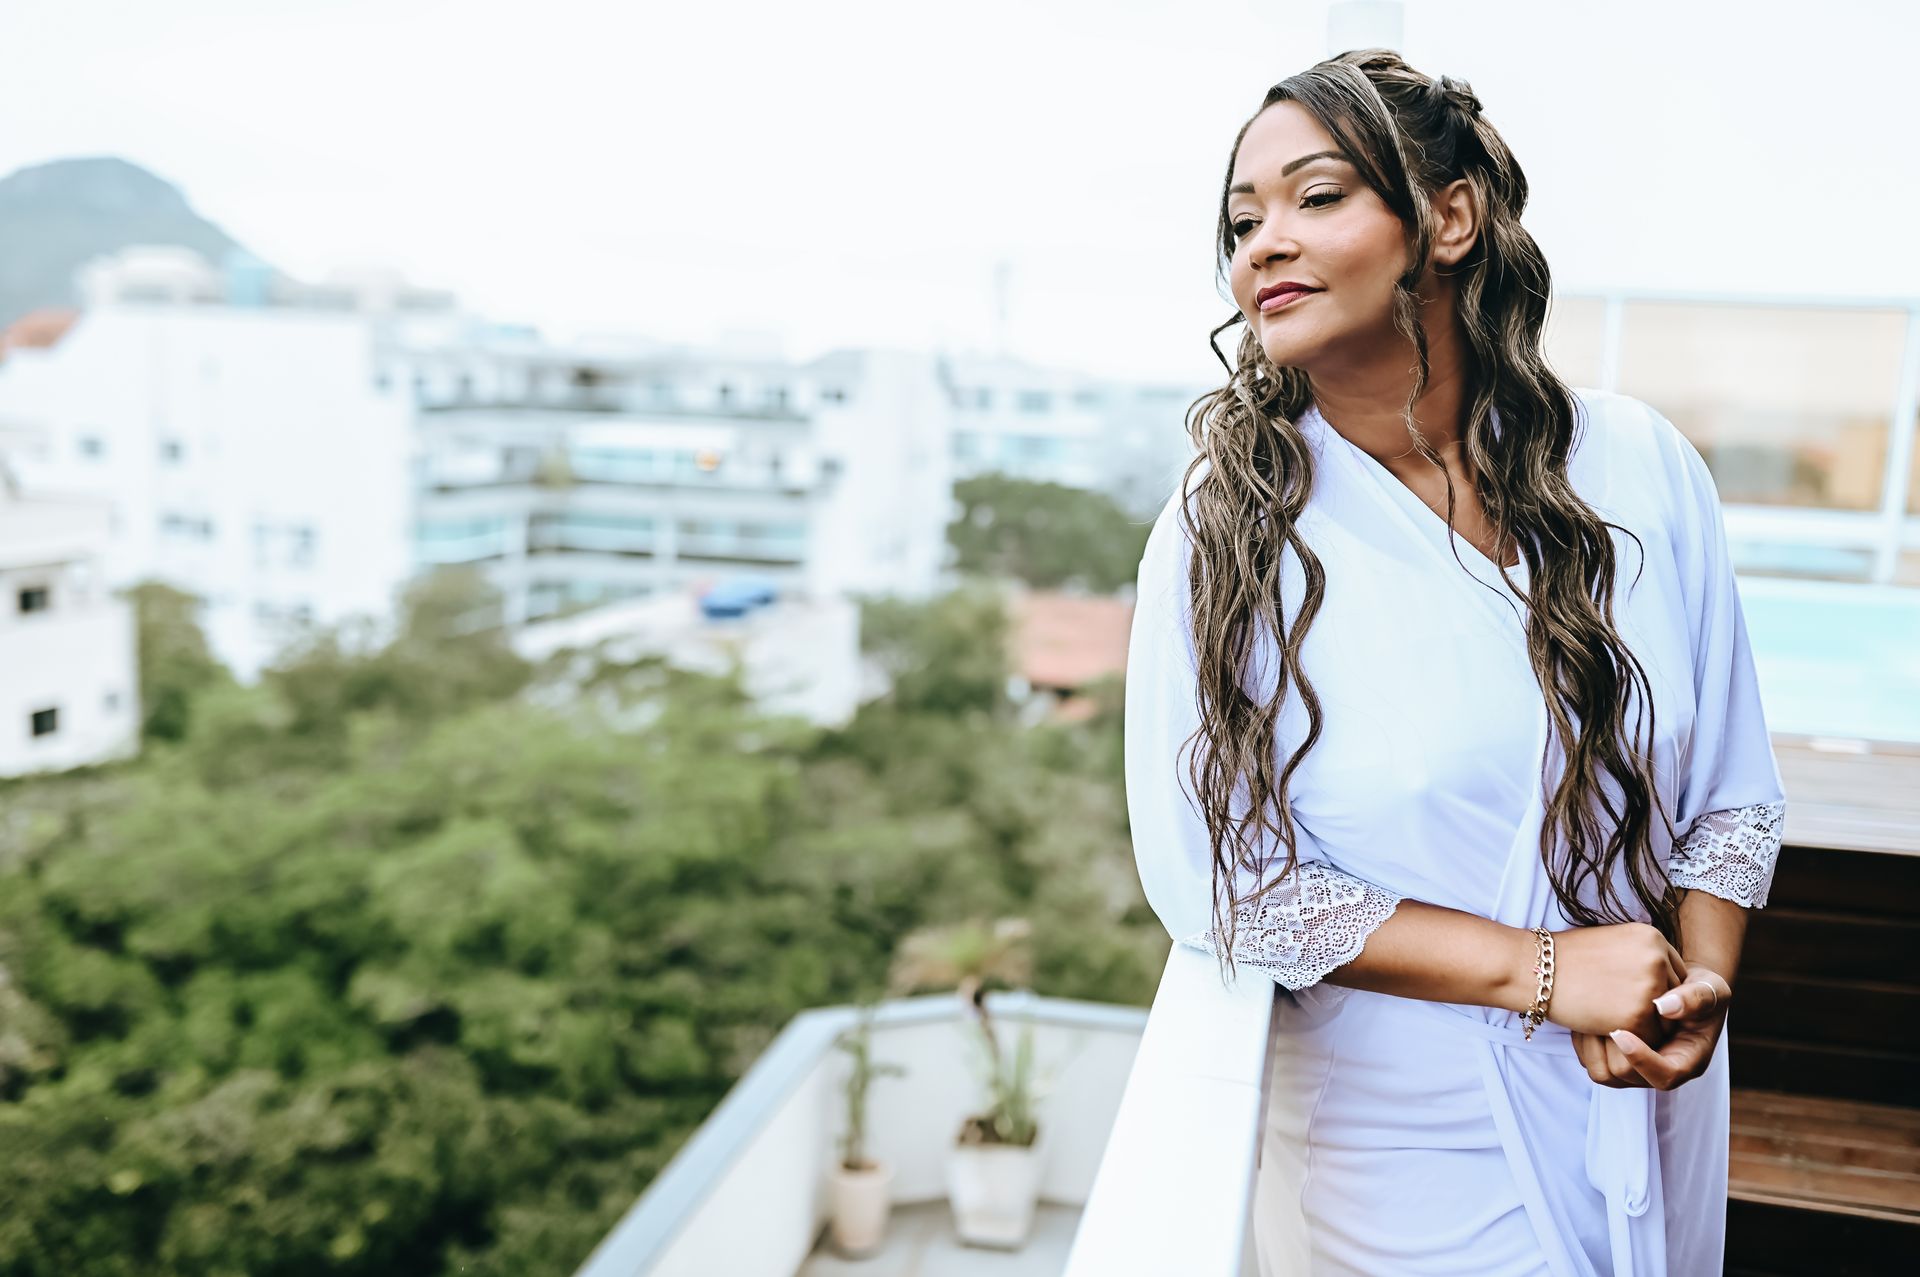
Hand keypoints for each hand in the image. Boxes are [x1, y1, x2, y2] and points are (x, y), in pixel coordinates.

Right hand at [1539, 922, 1687, 1046]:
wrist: (1535, 969)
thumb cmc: (1566, 957)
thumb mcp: (1612, 942)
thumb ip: (1640, 957)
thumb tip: (1659, 980)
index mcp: (1652, 936)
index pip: (1673, 972)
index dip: (1656, 988)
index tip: (1633, 995)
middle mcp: (1657, 958)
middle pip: (1674, 996)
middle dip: (1654, 1008)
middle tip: (1625, 1010)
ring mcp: (1650, 986)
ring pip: (1666, 1020)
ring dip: (1646, 1026)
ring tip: (1615, 1019)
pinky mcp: (1637, 1014)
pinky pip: (1649, 1038)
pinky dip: (1633, 1040)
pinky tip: (1608, 1028)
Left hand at [1571, 964, 1730, 1090]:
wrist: (1682, 988)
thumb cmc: (1701, 990)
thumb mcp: (1709, 990)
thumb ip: (1694, 999)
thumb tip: (1664, 1007)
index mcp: (1688, 1060)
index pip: (1666, 1075)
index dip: (1641, 1059)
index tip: (1621, 1032)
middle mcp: (1661, 1069)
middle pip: (1628, 1077)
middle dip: (1611, 1049)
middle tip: (1598, 1016)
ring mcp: (1639, 1067)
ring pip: (1605, 1073)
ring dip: (1593, 1046)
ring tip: (1588, 1015)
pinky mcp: (1619, 1059)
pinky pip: (1593, 1062)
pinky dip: (1585, 1043)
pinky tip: (1584, 1016)